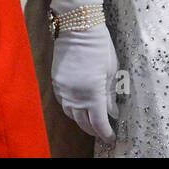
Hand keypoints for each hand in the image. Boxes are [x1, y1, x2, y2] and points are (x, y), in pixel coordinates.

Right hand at [51, 24, 118, 139]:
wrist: (78, 30)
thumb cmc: (100, 47)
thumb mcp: (111, 71)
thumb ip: (110, 94)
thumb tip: (113, 112)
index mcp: (92, 93)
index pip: (98, 121)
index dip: (105, 132)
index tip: (111, 138)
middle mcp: (75, 96)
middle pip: (83, 122)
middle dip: (94, 130)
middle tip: (104, 134)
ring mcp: (63, 91)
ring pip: (72, 115)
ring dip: (82, 122)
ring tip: (93, 124)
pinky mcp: (56, 85)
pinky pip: (64, 104)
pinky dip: (73, 110)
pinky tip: (80, 110)